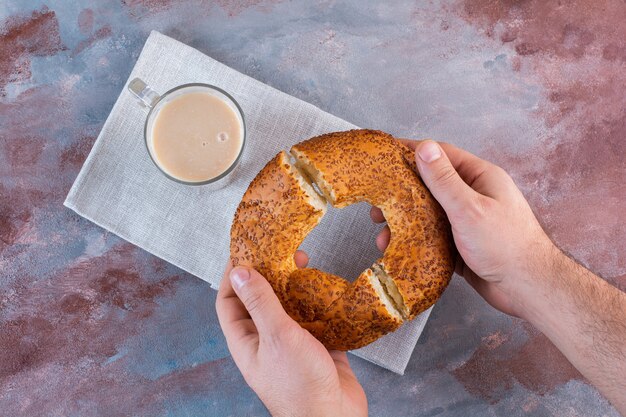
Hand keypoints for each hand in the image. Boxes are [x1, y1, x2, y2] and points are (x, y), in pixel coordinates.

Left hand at [215, 252, 366, 416]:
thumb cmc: (299, 387)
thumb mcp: (276, 336)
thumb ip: (260, 302)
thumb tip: (238, 271)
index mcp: (246, 341)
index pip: (229, 301)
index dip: (232, 275)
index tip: (243, 250)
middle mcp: (266, 341)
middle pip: (260, 300)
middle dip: (268, 275)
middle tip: (279, 251)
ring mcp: (292, 344)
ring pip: (289, 307)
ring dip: (295, 285)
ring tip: (304, 262)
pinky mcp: (318, 346)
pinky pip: (316, 317)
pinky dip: (320, 302)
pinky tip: (327, 287)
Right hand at [372, 140, 554, 318]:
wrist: (528, 289)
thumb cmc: (505, 245)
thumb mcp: (469, 208)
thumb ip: (444, 180)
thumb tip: (424, 148)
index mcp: (480, 178)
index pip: (442, 155)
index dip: (413, 153)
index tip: (386, 155)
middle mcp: (474, 196)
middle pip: (431, 186)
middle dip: (402, 194)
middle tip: (378, 203)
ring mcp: (468, 221)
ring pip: (429, 215)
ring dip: (405, 222)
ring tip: (382, 232)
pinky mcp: (462, 245)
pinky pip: (433, 238)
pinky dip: (414, 241)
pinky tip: (398, 248)